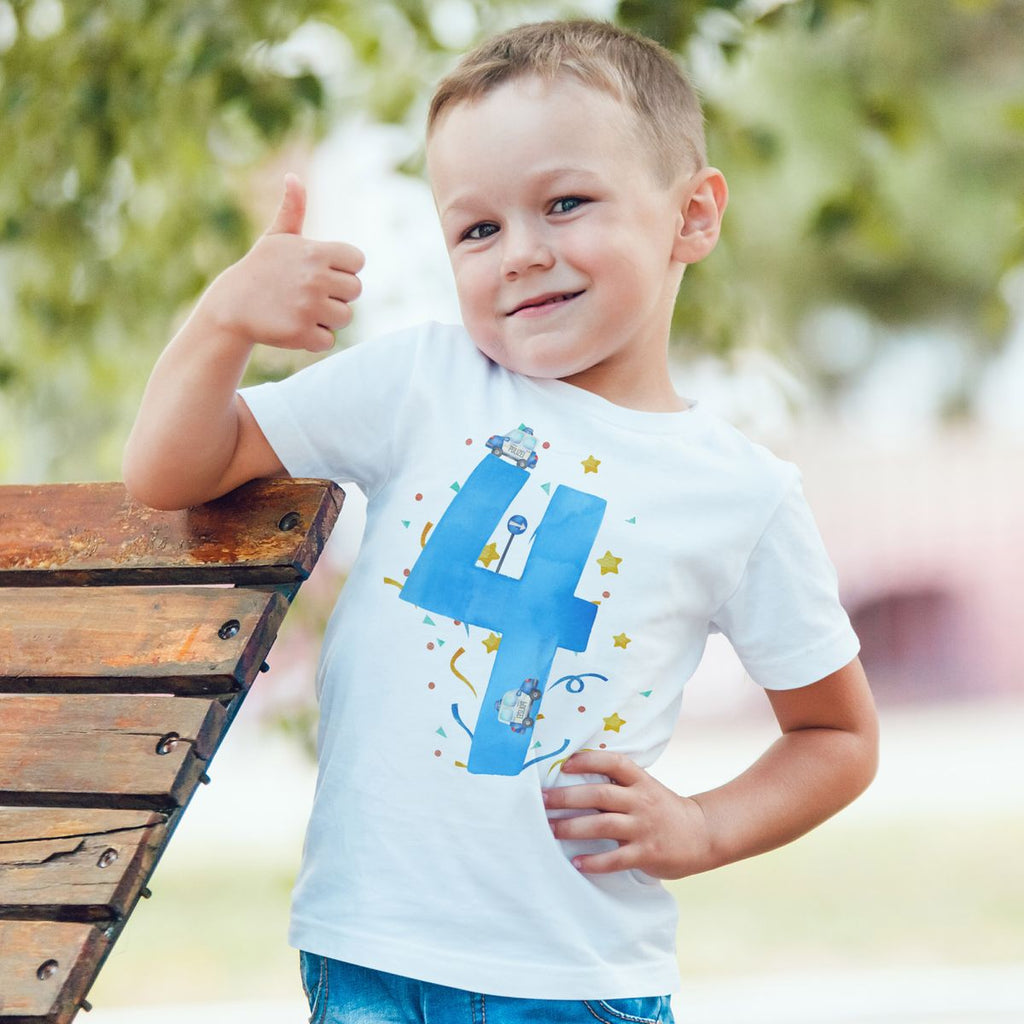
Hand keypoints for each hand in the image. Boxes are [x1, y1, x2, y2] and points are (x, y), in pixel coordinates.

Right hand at [209, 173, 364, 352]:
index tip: (322, 272)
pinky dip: (315, 338)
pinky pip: (329, 340)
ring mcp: (309, 307)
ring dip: (327, 317)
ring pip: (345, 317)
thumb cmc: (260, 269)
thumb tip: (293, 177)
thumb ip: (293, 210)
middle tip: (310, 293)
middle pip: (355, 291)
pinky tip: (295, 326)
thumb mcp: (276, 238)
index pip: (357, 261)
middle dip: (337, 294)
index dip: (343, 269)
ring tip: (301, 309)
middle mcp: (316, 278)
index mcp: (316, 252)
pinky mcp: (302, 333)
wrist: (231, 306)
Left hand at [543, 750, 714, 879]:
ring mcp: (644, 827)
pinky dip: (594, 861)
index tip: (563, 765)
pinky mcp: (647, 853)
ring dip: (573, 827)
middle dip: (567, 797)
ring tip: (551, 830)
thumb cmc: (663, 809)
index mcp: (640, 781)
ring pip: (603, 824)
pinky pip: (616, 858)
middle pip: (600, 794)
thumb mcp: (645, 788)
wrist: (702, 834)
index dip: (589, 761)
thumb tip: (574, 780)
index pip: (613, 763)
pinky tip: (576, 862)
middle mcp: (641, 801)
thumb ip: (617, 785)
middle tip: (542, 800)